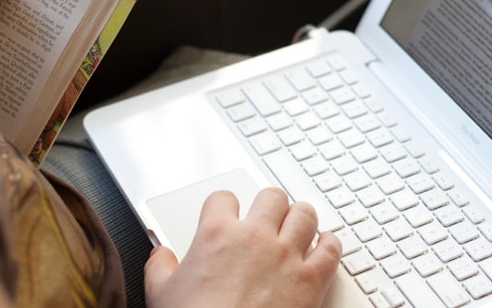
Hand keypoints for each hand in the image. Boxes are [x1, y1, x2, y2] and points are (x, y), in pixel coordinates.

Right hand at [144, 188, 341, 307]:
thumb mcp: (161, 294)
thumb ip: (160, 268)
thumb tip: (160, 256)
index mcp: (216, 235)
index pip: (224, 197)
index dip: (225, 205)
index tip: (227, 214)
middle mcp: (254, 237)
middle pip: (271, 197)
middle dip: (269, 205)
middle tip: (267, 217)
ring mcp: (286, 256)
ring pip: (305, 214)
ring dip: (301, 218)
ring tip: (298, 226)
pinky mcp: (311, 279)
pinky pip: (331, 248)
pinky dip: (329, 244)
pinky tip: (323, 247)